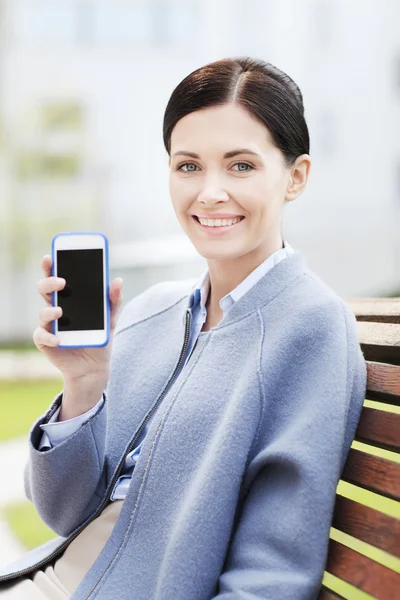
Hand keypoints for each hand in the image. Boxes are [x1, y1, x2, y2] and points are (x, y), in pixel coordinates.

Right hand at [32, 254, 122, 385]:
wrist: (95, 367)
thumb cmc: (100, 337)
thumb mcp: (111, 318)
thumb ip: (114, 299)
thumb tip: (118, 280)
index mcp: (69, 298)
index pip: (57, 277)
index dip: (51, 266)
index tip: (51, 256)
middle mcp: (56, 308)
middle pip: (45, 290)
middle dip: (49, 282)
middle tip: (62, 282)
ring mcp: (49, 325)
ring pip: (42, 312)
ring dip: (49, 311)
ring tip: (60, 312)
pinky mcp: (46, 342)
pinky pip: (41, 336)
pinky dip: (48, 337)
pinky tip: (58, 339)